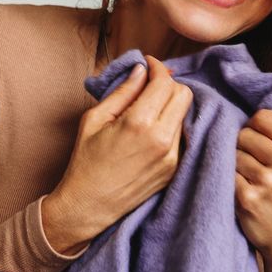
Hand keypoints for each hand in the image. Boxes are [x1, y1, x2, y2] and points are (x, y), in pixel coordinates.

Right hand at [44, 55, 192, 251]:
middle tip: (150, 85)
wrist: (89, 205)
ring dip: (171, 104)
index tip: (148, 65)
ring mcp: (172, 157)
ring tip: (150, 107)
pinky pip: (182, 136)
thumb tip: (140, 70)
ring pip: (186, 114)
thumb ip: (122, 91)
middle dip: (168, 84)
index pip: (164, 82)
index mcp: (139, 124)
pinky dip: (171, 125)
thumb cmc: (86, 162)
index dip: (157, 67)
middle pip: (183, 94)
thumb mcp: (95, 119)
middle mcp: (162, 140)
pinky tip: (153, 129)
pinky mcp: (174, 169)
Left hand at [234, 108, 271, 271]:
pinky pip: (225, 175)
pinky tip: (243, 192)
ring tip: (251, 180)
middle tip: (253, 166)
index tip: (257, 142)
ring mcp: (268, 181)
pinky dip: (230, 182)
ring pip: (232, 154)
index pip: (263, 117)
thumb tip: (250, 109)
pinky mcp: (248, 199)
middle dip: (243, 147)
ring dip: (235, 166)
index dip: (254, 128)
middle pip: (244, 134)